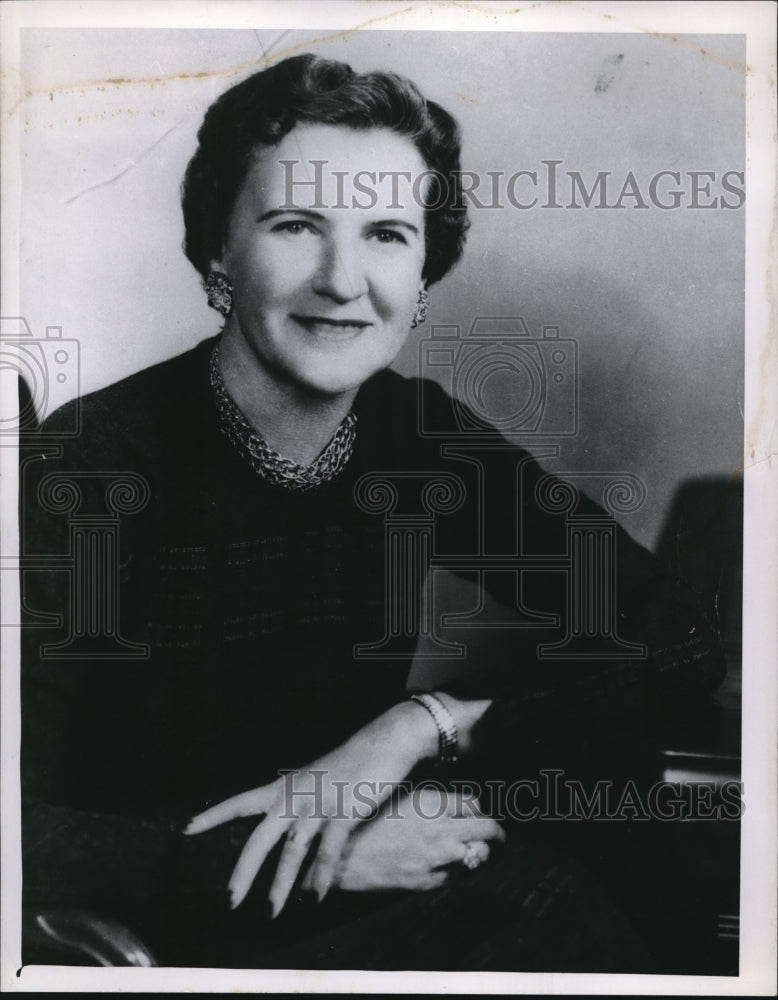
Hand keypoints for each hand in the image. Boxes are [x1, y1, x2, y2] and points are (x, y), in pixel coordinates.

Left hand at [183, 701, 440, 915]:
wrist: (385, 741)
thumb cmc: (351, 763)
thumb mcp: (315, 779)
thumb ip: (298, 802)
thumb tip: (286, 830)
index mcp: (285, 786)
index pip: (241, 802)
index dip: (213, 816)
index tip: (186, 829)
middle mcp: (295, 795)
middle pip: (260, 837)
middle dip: (243, 871)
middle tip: (229, 900)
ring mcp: (319, 803)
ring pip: (292, 849)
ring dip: (280, 884)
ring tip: (271, 912)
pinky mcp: (345, 810)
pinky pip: (329, 849)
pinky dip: (321, 875)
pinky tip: (315, 896)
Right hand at [303, 787, 504, 892]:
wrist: (339, 855)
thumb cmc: (365, 820)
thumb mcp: (398, 797)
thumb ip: (428, 800)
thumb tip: (452, 802)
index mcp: (430, 802)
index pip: (474, 803)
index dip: (479, 809)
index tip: (480, 814)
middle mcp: (438, 829)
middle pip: (487, 830)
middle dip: (496, 834)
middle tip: (497, 837)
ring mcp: (434, 858)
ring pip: (477, 856)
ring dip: (477, 854)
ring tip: (474, 853)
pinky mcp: (425, 882)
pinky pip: (455, 878)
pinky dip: (456, 872)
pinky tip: (448, 867)